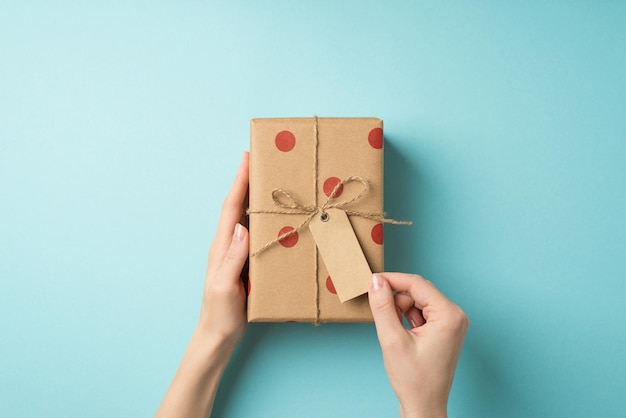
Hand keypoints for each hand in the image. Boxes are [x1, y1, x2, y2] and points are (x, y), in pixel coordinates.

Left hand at [155, 153, 249, 417]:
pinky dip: (264, 219)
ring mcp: (236, 253)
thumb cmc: (219, 313)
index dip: (239, 182)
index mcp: (222, 246)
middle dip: (248, 181)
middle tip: (264, 161)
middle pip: (238, 206)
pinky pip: (256, 234)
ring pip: (247, 217)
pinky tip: (276, 218)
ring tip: (272, 180)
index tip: (247, 158)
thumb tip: (242, 226)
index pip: (231, 207)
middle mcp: (228, 244)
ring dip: (256, 197)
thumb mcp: (224, 286)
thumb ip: (233, 258)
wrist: (218, 335)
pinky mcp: (246, 263)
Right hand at [368, 273, 468, 417]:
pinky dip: (407, 317)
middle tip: (383, 317)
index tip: (371, 281)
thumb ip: (383, 307)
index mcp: (449, 315)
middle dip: (397, 299)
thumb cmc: (413, 380)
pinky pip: (422, 311)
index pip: (417, 284)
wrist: (424, 406)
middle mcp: (455, 315)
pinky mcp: (445, 329)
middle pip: (418, 291)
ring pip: (418, 300)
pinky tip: (402, 334)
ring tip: (396, 333)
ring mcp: (452, 322)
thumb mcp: (392, 340)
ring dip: (401, 310)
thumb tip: (376, 282)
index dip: (392, 280)